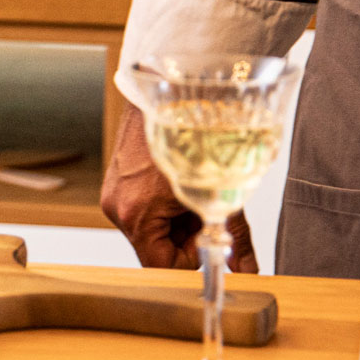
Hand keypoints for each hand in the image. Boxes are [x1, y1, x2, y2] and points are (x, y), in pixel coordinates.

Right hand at [101, 104, 256, 271]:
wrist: (169, 91)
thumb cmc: (192, 133)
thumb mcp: (220, 190)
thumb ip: (234, 237)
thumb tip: (246, 268)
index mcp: (136, 215)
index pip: (161, 267)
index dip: (191, 260)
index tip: (207, 240)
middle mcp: (117, 208)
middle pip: (155, 249)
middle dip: (185, 237)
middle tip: (204, 210)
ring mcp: (113, 194)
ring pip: (151, 230)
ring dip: (175, 220)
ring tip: (191, 192)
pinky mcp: (117, 182)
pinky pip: (142, 210)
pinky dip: (164, 205)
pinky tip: (177, 184)